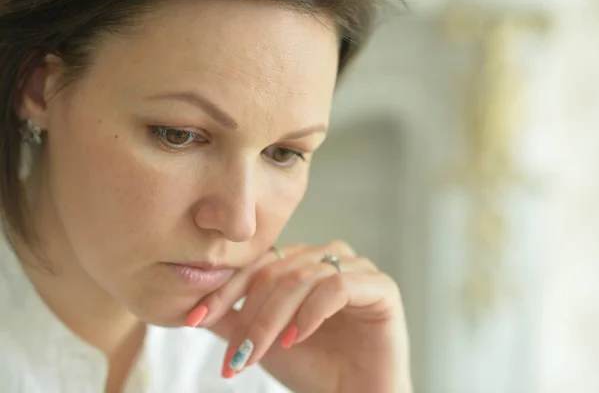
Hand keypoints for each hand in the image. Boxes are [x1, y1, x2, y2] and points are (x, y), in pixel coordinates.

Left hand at [186, 242, 412, 392]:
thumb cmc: (312, 368)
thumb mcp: (261, 340)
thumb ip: (232, 319)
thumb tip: (190, 305)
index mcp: (303, 262)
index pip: (257, 263)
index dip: (225, 289)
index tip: (194, 318)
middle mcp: (329, 258)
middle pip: (278, 271)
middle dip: (249, 316)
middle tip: (233, 356)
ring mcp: (358, 269)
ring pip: (302, 277)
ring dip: (273, 319)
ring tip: (257, 354)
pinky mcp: (381, 288)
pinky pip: (338, 287)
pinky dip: (311, 312)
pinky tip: (296, 339)